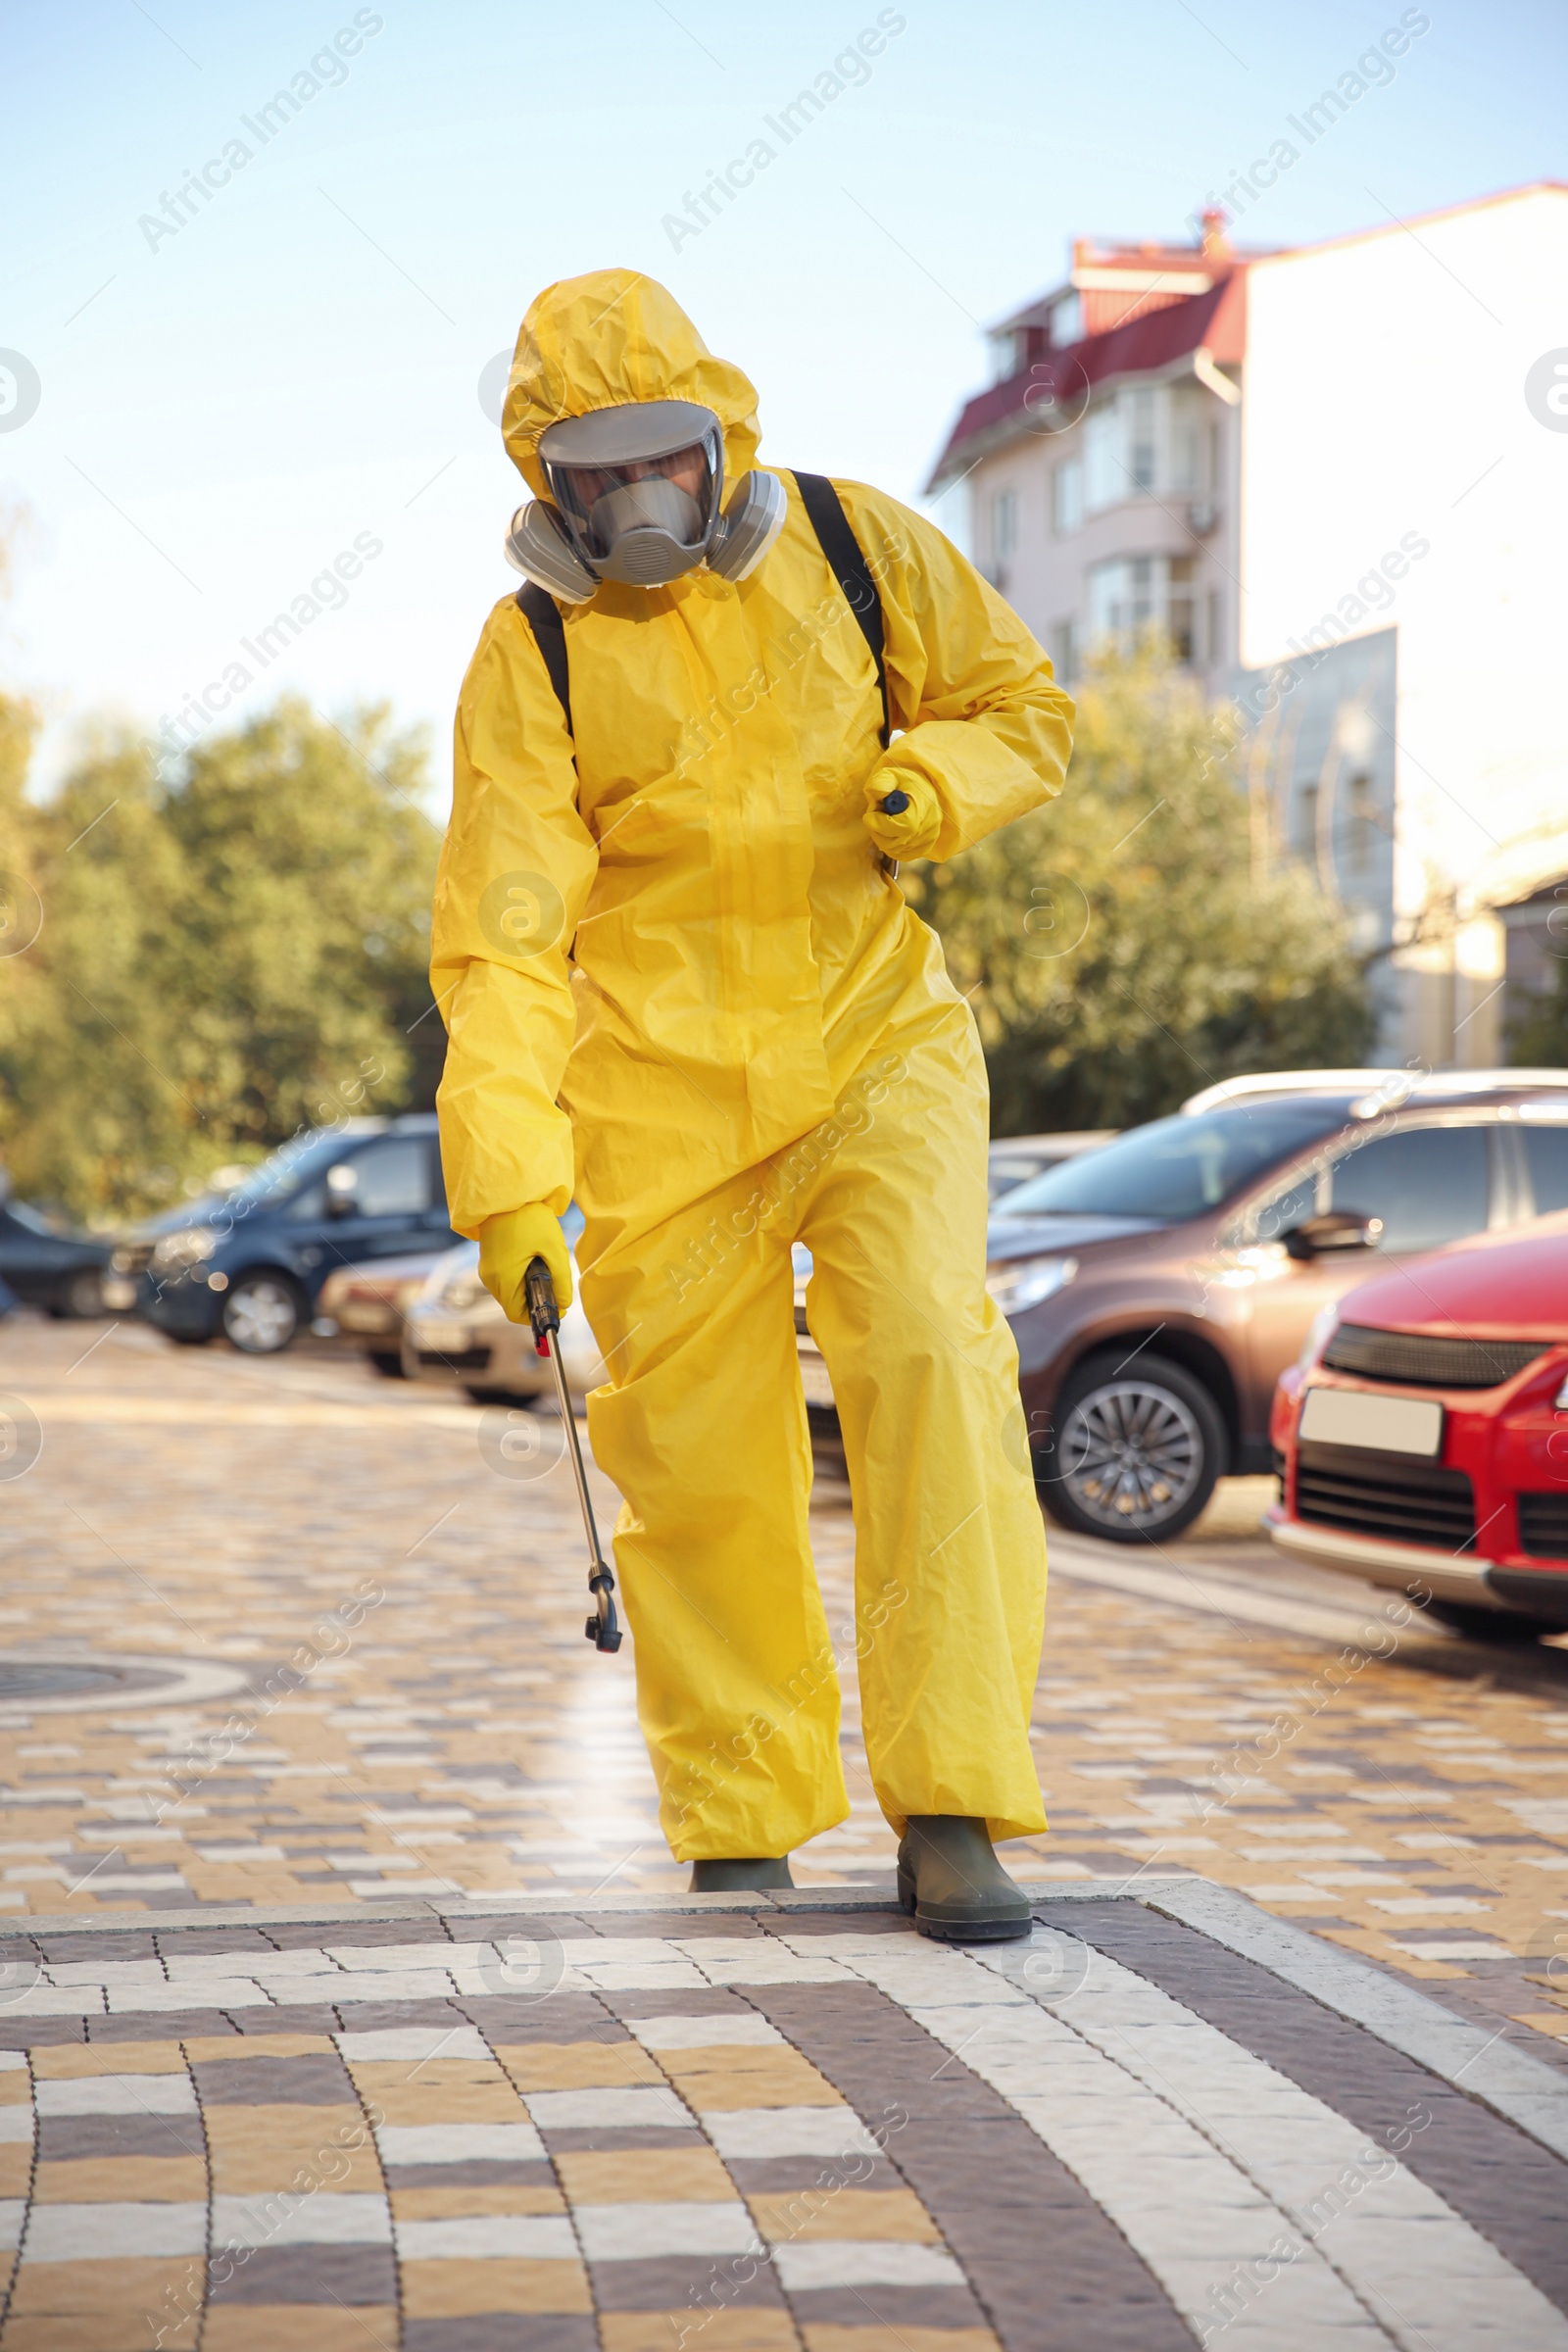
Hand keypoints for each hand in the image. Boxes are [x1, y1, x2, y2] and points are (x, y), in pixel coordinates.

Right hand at [478, 1204, 572, 1321]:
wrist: (508, 1191)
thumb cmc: (530, 1219)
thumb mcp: (553, 1250)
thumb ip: (561, 1280)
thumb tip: (564, 1304)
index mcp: (503, 1279)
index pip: (517, 1315)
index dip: (538, 1314)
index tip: (557, 1305)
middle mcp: (490, 1278)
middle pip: (514, 1304)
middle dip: (535, 1298)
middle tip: (554, 1281)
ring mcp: (486, 1268)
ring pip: (510, 1291)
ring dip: (528, 1286)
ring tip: (543, 1264)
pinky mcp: (488, 1259)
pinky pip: (505, 1278)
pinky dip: (520, 1276)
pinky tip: (532, 1257)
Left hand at [863, 767, 940, 858]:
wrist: (923, 790)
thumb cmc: (904, 782)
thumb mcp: (890, 774)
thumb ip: (881, 782)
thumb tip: (879, 793)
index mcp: (923, 806)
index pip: (903, 826)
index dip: (881, 824)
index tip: (869, 816)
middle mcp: (929, 826)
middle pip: (895, 842)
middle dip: (877, 830)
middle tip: (875, 815)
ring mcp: (928, 839)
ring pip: (894, 850)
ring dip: (883, 837)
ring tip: (885, 820)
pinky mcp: (925, 848)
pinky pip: (900, 855)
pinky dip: (890, 845)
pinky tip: (891, 831)